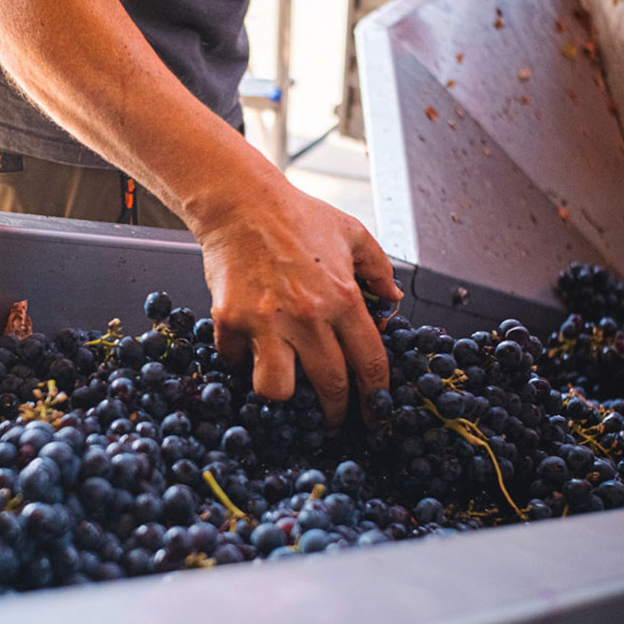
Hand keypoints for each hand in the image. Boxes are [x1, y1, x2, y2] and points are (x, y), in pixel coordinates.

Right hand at [194, 183, 401, 427]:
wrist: (241, 203)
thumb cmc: (296, 215)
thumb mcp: (353, 233)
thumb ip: (379, 268)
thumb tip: (392, 298)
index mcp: (343, 298)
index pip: (369, 363)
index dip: (375, 396)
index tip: (373, 411)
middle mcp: (308, 316)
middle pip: (330, 386)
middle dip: (335, 413)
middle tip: (332, 420)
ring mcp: (267, 322)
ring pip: (278, 389)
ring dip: (283, 396)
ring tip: (285, 389)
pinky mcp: (231, 321)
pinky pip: (237, 361)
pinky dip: (241, 362)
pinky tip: (247, 351)